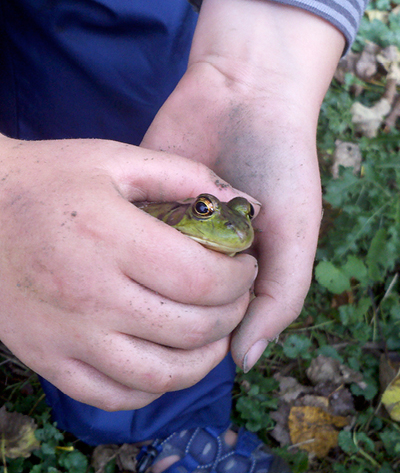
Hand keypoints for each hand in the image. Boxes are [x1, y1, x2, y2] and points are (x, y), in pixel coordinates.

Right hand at [0, 136, 257, 408]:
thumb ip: (184, 174)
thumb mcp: (116, 158)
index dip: (240, 278)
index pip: (202, 279)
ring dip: (204, 361)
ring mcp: (68, 336)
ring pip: (160, 375)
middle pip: (191, 329)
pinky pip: (114, 394)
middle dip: (232, 315)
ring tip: (216, 335)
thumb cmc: (49, 179)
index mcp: (113, 240)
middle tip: (238, 297)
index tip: (246, 266)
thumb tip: (240, 201)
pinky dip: (154, 387)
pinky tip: (169, 360)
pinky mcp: (49, 359)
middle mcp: (92, 296)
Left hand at [141, 0, 344, 370]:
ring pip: (145, 274)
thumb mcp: (297, 234)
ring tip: (136, 272)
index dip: (205, 332)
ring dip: (145, 271)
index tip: (194, 326)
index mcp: (236, 269)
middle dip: (171, 299)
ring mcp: (170, 227)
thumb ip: (280, 298)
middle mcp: (200, 253)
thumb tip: (242, 363)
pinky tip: (124, 241)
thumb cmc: (281, 164)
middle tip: (163, 291)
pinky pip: (128, 234)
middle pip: (173, 302)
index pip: (212, 322)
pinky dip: (130, 238)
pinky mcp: (145, 200)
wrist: (246, 93)